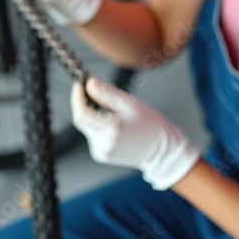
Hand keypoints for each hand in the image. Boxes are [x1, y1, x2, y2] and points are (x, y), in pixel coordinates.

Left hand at [71, 77, 199, 190]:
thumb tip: (89, 83)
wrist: (161, 150)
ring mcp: (101, 152)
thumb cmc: (150, 125)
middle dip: (84, 104)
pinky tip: (112, 123)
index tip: (80, 84)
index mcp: (110, 129)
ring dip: (92, 115)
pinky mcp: (101, 155)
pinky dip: (97, 126)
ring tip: (110, 110)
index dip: (77, 97)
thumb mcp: (130, 103)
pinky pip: (93, 136)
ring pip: (87, 127)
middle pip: (82, 120)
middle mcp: (102, 143)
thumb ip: (107, 92)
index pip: (81, 112)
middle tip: (92, 91)